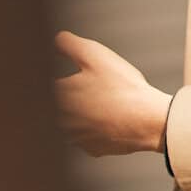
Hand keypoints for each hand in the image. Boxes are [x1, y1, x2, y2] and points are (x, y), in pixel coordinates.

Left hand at [54, 31, 168, 157]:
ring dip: (75, 116)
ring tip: (97, 104)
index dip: (51, 78)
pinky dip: (91, 130)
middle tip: (87, 89)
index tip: (60, 76)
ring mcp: (76, 138)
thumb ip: (67, 43)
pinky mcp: (92, 149)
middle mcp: (62, 120)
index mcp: (58, 96)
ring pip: (68, 125)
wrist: (148, 121)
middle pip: (53, 108)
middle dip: (64, 98)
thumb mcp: (94, 54)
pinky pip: (85, 138)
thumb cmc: (123, 88)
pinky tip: (105, 120)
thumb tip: (53, 40)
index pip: (41, 86)